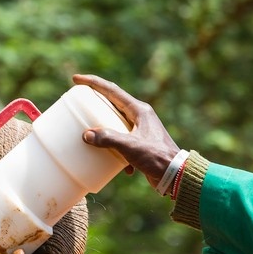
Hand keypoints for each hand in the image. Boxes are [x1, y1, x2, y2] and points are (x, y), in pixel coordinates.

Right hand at [73, 73, 180, 188]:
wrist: (176, 173)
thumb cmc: (157, 157)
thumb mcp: (130, 146)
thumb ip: (108, 139)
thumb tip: (86, 135)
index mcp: (139, 110)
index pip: (112, 91)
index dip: (93, 83)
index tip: (77, 80)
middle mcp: (140, 116)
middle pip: (112, 103)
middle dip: (95, 103)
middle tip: (78, 102)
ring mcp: (140, 129)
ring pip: (115, 122)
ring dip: (102, 126)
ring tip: (88, 130)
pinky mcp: (139, 143)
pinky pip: (119, 139)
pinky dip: (112, 147)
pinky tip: (109, 161)